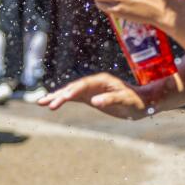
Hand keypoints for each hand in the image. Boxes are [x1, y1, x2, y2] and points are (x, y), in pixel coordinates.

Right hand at [37, 72, 154, 119]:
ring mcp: (91, 90)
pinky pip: (73, 99)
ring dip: (56, 97)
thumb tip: (96, 102)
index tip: (62, 99)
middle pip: (73, 88)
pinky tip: (52, 104)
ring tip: (40, 102)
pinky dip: (62, 101)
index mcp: (102, 80)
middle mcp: (94, 83)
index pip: (83, 85)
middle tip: (45, 103)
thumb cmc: (137, 101)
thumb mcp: (126, 101)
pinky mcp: (91, 98)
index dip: (71, 92)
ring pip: (70, 93)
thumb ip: (111, 99)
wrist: (144, 102)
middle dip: (58, 95)